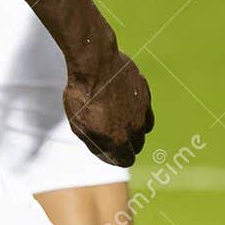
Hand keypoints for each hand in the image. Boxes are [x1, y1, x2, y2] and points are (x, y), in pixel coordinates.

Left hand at [63, 49, 152, 167]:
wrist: (95, 64)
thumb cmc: (82, 94)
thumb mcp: (78, 124)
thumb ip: (95, 142)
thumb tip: (105, 151)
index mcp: (117, 140)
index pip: (125, 160)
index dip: (115, 157)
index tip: (108, 149)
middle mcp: (134, 130)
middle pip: (136, 146)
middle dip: (125, 143)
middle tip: (111, 132)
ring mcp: (142, 112)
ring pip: (143, 129)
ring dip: (133, 127)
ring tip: (117, 116)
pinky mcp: (145, 96)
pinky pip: (146, 110)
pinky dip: (138, 110)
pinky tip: (124, 102)